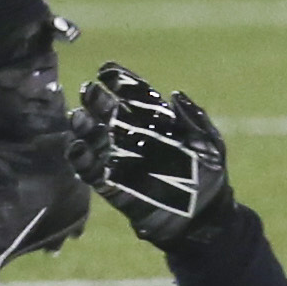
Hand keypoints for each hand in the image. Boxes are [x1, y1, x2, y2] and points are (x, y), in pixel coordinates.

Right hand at [71, 63, 235, 248]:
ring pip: (97, 141)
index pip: (137, 96)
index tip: (106, 70)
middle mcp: (137, 138)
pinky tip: (76, 148)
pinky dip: (83, 161)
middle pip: (112, 115)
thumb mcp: (209, 142)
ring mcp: (123, 161)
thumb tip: (174, 93)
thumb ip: (193, 118)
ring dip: (86, 129)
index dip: (122, 82)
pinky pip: (94, 172)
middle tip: (87, 89)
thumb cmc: (210, 173)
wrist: (204, 216)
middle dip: (98, 101)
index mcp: (159, 122)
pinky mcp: (114, 187)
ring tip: (78, 117)